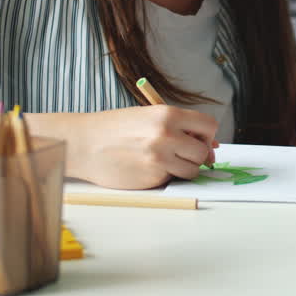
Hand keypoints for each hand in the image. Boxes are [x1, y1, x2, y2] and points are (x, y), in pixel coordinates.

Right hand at [71, 104, 219, 189]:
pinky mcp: (152, 180)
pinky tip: (146, 167)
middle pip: (203, 152)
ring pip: (192, 171)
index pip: (209, 126)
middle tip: (181, 152)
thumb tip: (212, 145)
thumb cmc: (115, 128)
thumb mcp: (148, 116)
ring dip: (183, 168)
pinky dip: (164, 176)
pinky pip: (171, 180)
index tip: (199, 139)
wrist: (83, 144)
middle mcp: (166, 137)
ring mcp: (159, 160)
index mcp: (168, 115)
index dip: (206, 135)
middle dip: (197, 154)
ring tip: (163, 159)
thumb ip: (179, 126)